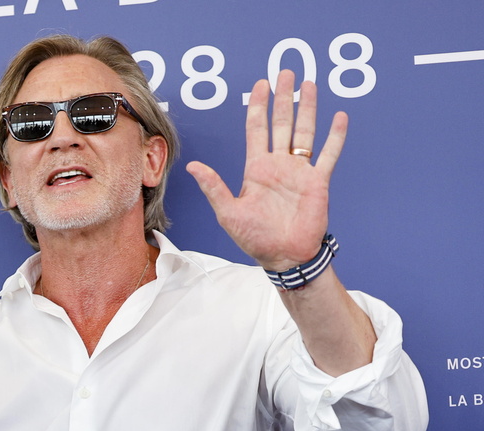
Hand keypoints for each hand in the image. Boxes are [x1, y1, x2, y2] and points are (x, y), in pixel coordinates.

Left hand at [186, 69, 347, 270]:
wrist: (283, 257)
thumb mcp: (228, 212)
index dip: (258, 105)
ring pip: (305, 132)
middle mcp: (278, 165)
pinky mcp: (317, 182)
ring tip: (310, 84)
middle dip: (283, 98)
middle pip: (281, 123)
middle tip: (286, 72)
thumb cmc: (254, 238)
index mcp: (256, 169)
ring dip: (308, 108)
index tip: (261, 84)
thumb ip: (214, 187)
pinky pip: (328, 155)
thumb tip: (192, 166)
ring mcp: (299, 172)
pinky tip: (339, 117)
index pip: (256, 129)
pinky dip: (335, 137)